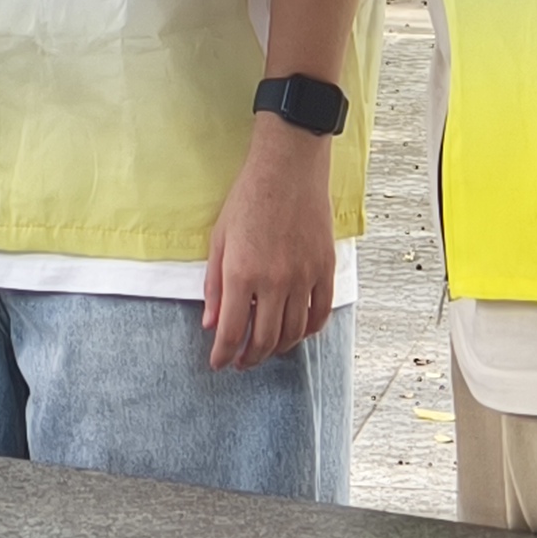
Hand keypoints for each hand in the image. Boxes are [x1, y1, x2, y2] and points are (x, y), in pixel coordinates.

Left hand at [202, 117, 338, 368]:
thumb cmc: (247, 202)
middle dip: (250, 358)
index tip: (218, 365)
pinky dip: (308, 331)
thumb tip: (211, 325)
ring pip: (295, 332)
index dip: (223, 354)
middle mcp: (275, 282)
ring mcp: (304, 277)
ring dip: (278, 349)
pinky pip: (321, 313)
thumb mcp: (219, 241)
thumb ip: (214, 286)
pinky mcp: (325, 270)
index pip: (232, 331)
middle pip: (265, 339)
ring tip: (265, 351)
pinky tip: (296, 334)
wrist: (288, 172)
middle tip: (240, 363)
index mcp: (242, 274)